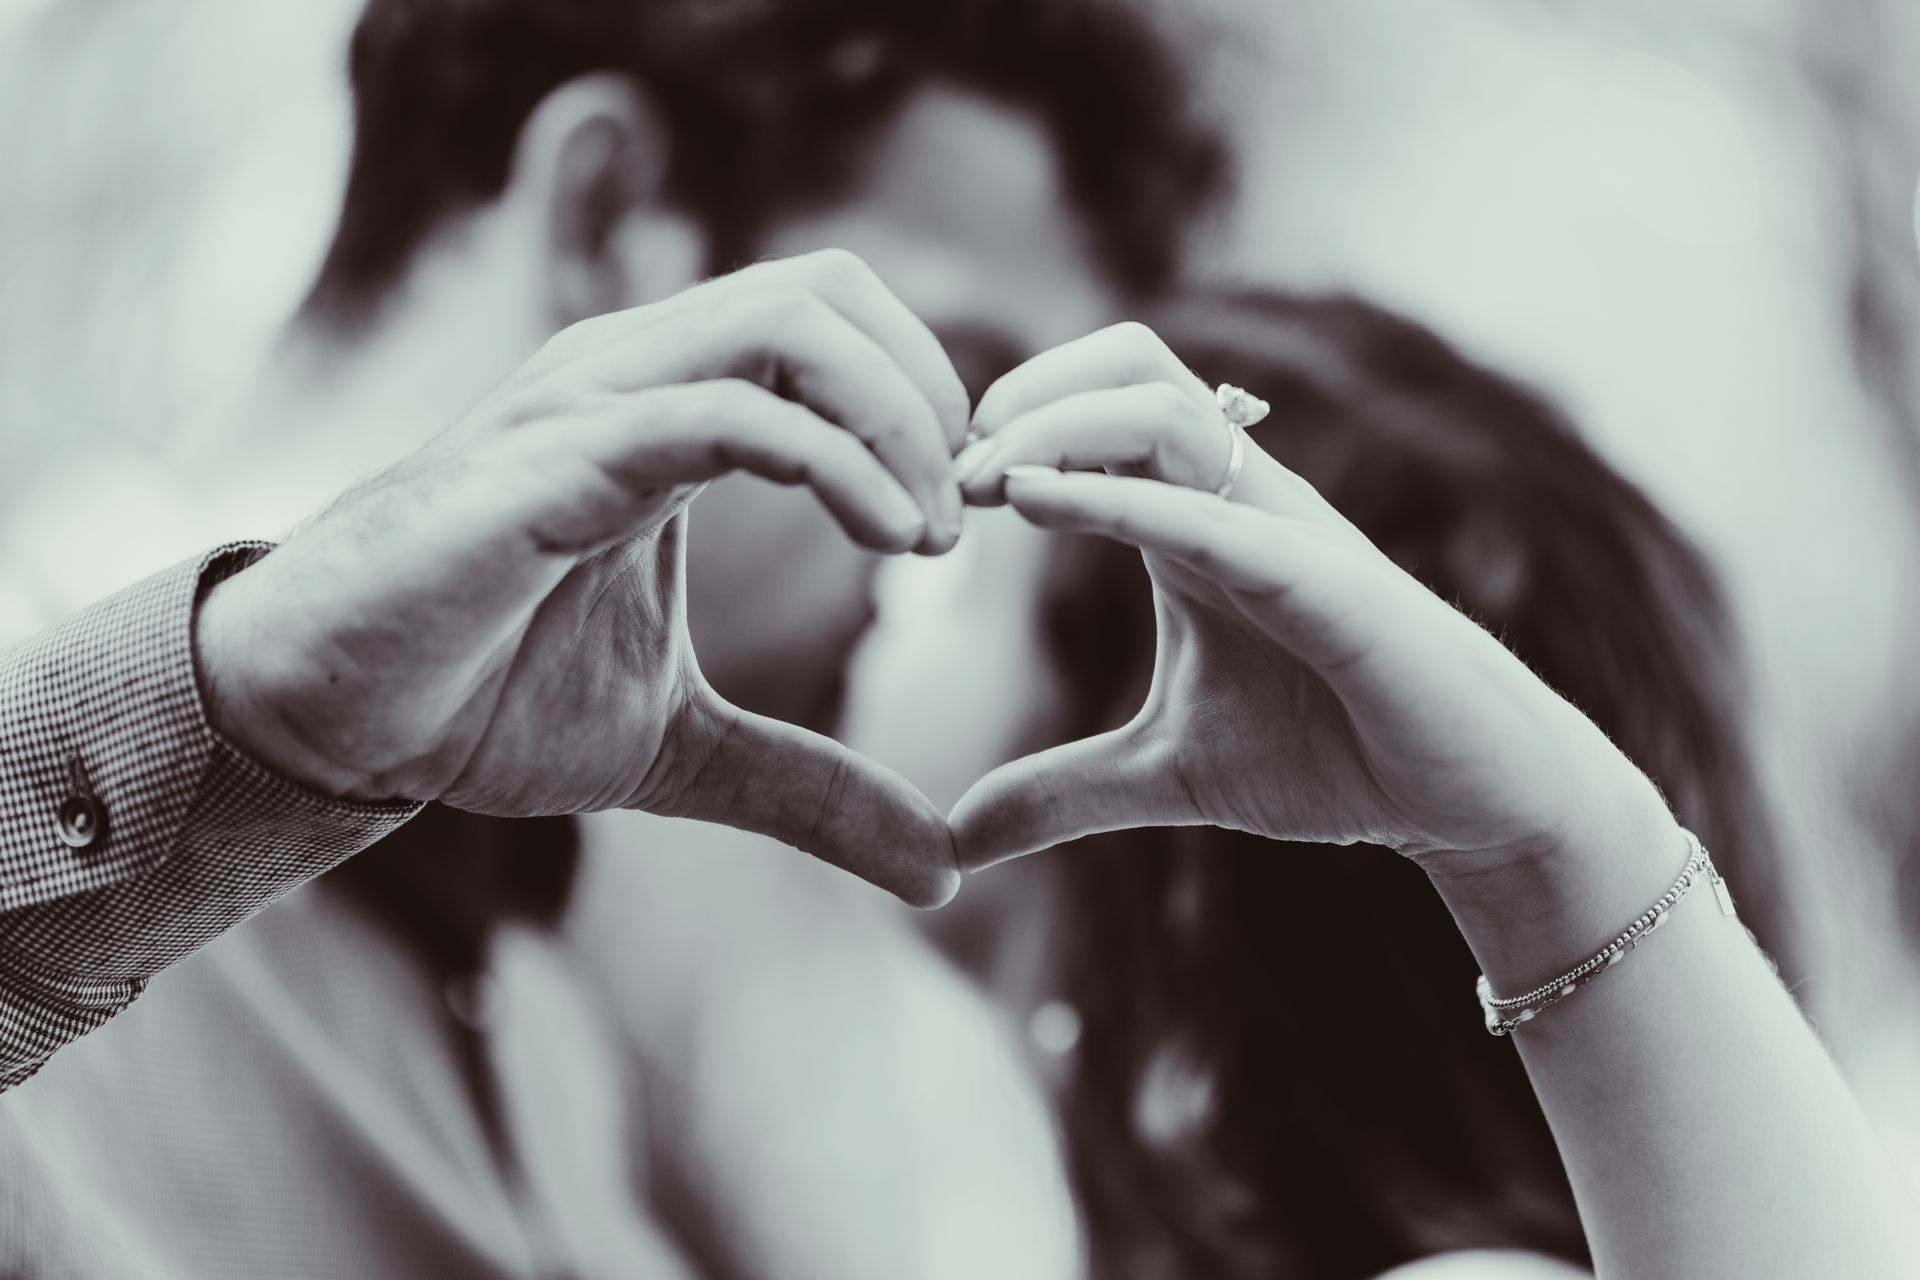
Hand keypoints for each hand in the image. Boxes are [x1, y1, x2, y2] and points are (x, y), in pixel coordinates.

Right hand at [195, 250, 966, 905]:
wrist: (330, 724)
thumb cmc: (480, 703)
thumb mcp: (683, 753)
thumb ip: (812, 789)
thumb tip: (941, 873)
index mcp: (670, 412)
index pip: (834, 326)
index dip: (927, 404)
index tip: (967, 523)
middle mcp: (635, 376)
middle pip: (831, 289)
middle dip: (933, 392)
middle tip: (971, 516)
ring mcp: (591, 401)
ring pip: (790, 322)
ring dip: (900, 416)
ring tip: (935, 538)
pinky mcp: (556, 456)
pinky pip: (727, 413)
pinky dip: (839, 462)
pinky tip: (893, 540)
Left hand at [948, 322, 1670, 875]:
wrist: (1465, 798)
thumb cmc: (1333, 756)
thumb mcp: (1165, 774)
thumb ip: (1061, 793)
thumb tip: (953, 844)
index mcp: (1196, 521)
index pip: (1098, 409)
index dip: (1010, 428)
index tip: (936, 497)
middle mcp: (1237, 501)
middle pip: (1129, 364)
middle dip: (1026, 394)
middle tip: (952, 477)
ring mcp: (1285, 529)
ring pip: (1164, 406)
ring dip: (1055, 426)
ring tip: (981, 485)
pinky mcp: (1327, 582)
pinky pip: (1215, 514)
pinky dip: (1119, 500)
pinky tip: (1035, 505)